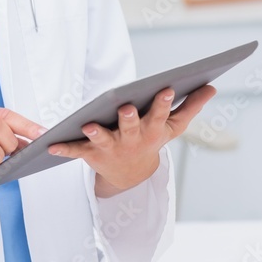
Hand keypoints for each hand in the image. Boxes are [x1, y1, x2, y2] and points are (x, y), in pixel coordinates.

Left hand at [47, 84, 217, 195]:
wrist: (131, 175)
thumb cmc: (152, 139)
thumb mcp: (173, 127)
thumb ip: (191, 106)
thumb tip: (212, 87)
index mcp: (152, 129)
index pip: (159, 113)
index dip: (162, 102)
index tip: (166, 88)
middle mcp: (133, 139)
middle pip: (131, 126)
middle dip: (129, 118)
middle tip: (126, 107)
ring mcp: (112, 147)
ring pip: (103, 139)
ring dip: (96, 133)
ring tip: (89, 126)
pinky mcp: (92, 154)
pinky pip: (76, 151)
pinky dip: (64, 149)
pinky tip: (50, 145)